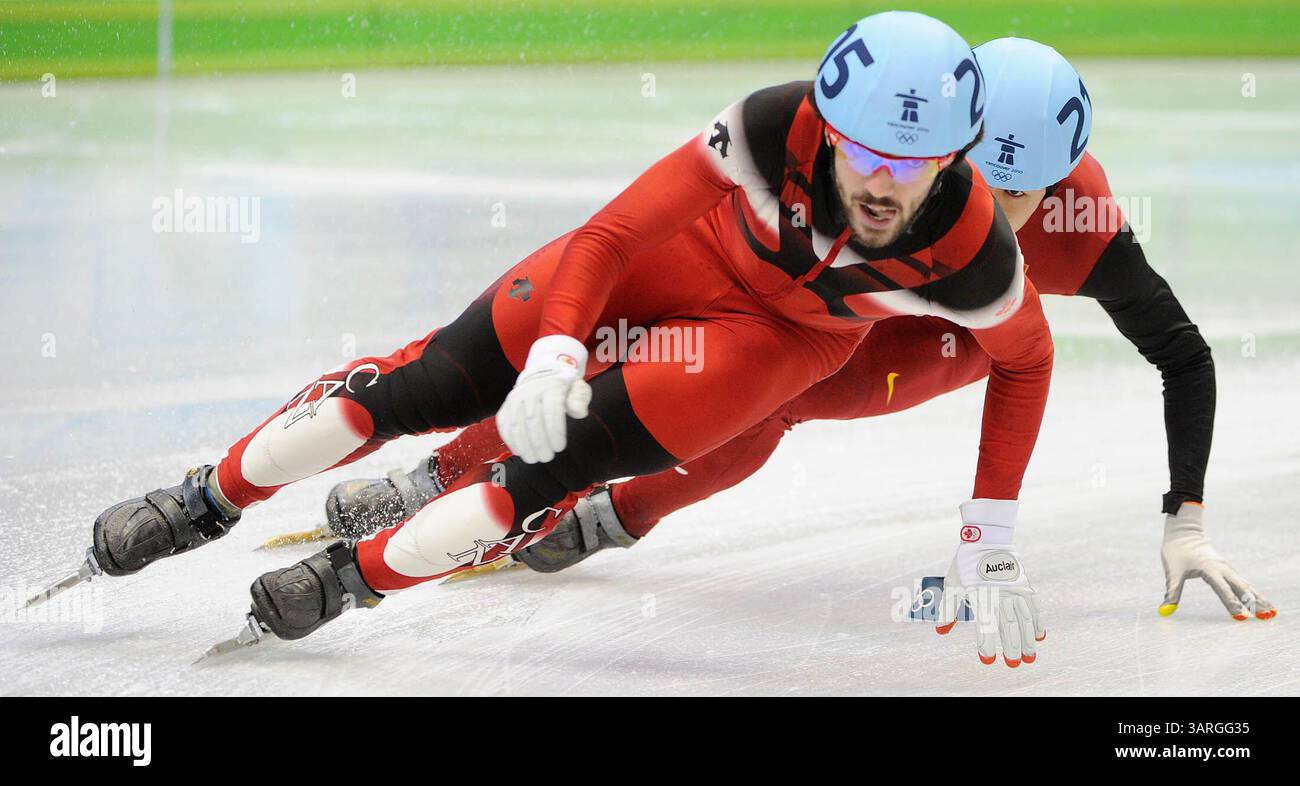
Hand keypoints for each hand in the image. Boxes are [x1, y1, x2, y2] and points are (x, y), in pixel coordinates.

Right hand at [497, 335, 592, 463]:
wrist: (543, 373)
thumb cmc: (564, 387)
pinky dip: (510, 439)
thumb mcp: (578, 388)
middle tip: (546, 457)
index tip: (559, 448)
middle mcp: (530, 390)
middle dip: (539, 443)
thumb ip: (580, 399)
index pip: (551, 411)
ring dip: (524, 445)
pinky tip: (518, 451)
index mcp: (551, 386)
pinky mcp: (506, 405)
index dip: (554, 432)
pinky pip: (504, 424)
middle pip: (533, 420)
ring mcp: (515, 398)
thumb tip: (578, 412)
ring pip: (517, 424)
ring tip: (532, 458)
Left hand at [936, 499, 1044, 667]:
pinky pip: (1033, 607)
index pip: (985, 624)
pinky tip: (1040, 637)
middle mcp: (1000, 593)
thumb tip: (941, 631)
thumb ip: (948, 609)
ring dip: (1028, 640)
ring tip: (1029, 658)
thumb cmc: (965, 563)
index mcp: (981, 594)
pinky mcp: (1025, 585)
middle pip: (1008, 626)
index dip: (986, 644)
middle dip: (1011, 647)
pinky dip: (1037, 622)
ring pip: (1024, 619)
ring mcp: (1015, 589)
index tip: (988, 660)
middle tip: (1013, 665)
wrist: (987, 537)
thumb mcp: (953, 584)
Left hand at [1160, 502, 1275, 619]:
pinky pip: (1242, 582)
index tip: (1241, 617)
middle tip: (1266, 617)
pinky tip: (1260, 600)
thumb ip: (1172, 591)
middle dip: (1254, 604)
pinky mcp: (1226, 568)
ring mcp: (1226, 568)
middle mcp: (1222, 568)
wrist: (1183, 532)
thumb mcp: (1172, 571)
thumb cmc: (1176, 550)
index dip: (1232, 604)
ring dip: (1258, 599)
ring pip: (1245, 585)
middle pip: (1241, 588)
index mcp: (1209, 568)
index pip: (1223, 589)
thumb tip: (1165, 610)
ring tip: (1271, 612)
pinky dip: (1252, 592)